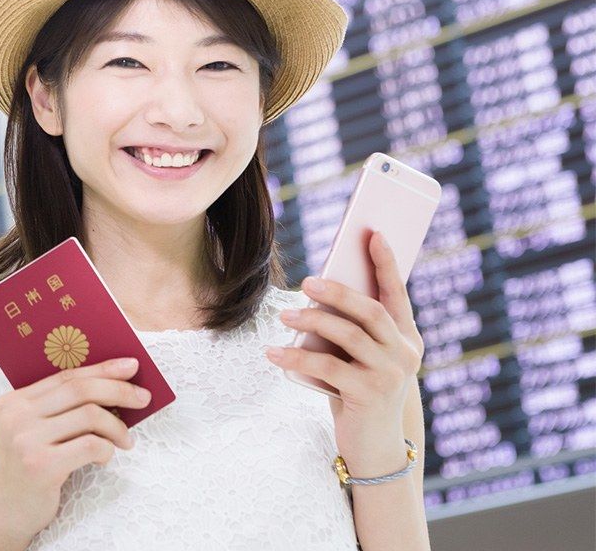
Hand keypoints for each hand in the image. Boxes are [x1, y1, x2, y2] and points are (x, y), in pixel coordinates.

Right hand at [0, 356, 151, 544]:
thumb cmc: (23, 471)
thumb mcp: (28, 433)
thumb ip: (55, 410)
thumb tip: (108, 388)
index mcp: (13, 402)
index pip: (65, 376)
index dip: (101, 369)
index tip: (130, 366)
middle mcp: (17, 416)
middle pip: (80, 389)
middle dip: (119, 390)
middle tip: (143, 398)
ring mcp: (27, 440)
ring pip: (90, 415)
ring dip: (117, 427)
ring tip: (125, 441)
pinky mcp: (41, 465)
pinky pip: (91, 445)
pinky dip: (107, 449)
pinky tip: (104, 458)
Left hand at [264, 229, 424, 473]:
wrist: (375, 447)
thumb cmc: (361, 392)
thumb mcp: (360, 359)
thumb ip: (349, 331)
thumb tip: (315, 295)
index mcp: (407, 338)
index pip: (397, 293)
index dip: (386, 263)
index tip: (373, 234)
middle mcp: (405, 354)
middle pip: (370, 311)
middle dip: (338, 292)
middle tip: (307, 282)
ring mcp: (390, 375)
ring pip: (348, 336)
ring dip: (312, 321)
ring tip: (284, 316)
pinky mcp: (368, 395)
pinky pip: (327, 367)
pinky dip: (296, 358)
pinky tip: (274, 353)